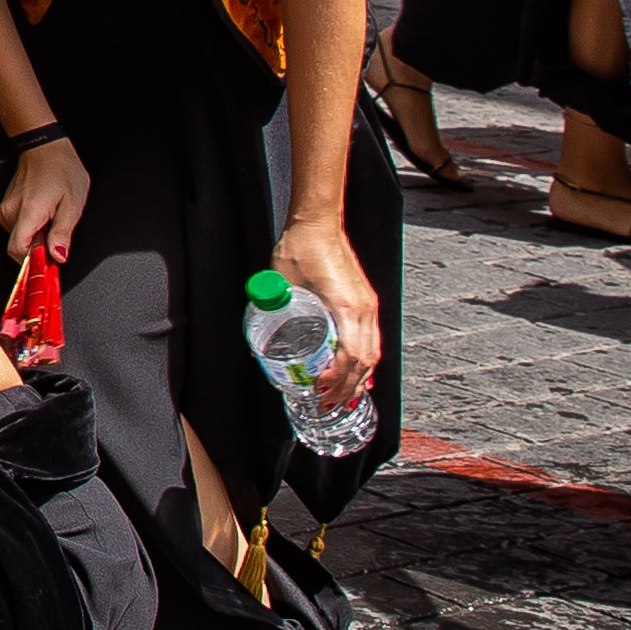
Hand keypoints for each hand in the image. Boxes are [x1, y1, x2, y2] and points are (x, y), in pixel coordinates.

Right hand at [0, 135, 91, 265]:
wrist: (44, 148)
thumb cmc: (61, 170)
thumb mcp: (73, 203)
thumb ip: (63, 232)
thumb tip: (58, 256)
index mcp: (28, 212)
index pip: (19, 251)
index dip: (34, 263)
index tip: (49, 265)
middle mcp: (11, 213)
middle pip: (19, 248)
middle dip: (39, 250)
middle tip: (58, 237)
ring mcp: (5, 210)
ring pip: (19, 239)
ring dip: (36, 239)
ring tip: (52, 220)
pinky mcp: (5, 209)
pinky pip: (17, 230)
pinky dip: (31, 230)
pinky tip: (44, 216)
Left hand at [275, 213, 383, 420]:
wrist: (318, 225)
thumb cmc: (299, 250)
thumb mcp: (280, 286)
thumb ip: (270, 316)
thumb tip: (257, 351)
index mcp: (345, 307)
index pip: (350, 355)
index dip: (336, 378)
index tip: (318, 390)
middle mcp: (363, 309)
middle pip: (365, 361)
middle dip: (348, 387)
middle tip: (328, 404)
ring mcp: (368, 306)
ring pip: (373, 352)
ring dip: (360, 378)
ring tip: (344, 397)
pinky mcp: (366, 302)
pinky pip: (372, 339)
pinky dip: (366, 361)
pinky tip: (358, 373)